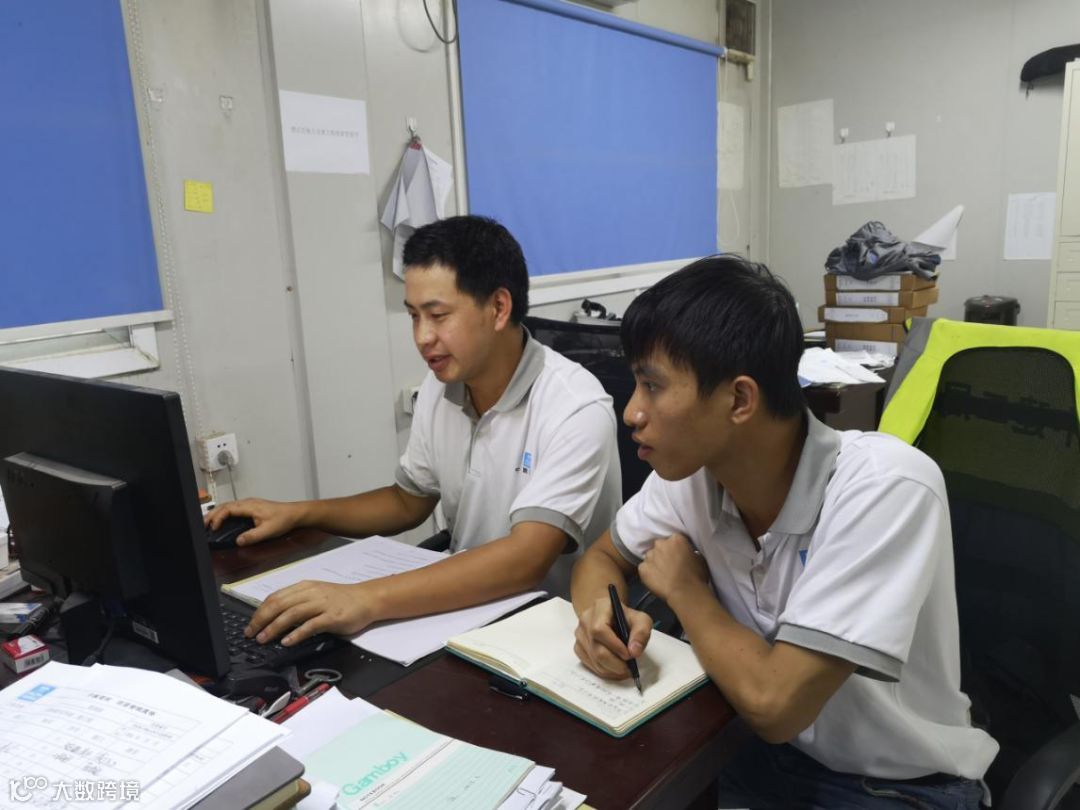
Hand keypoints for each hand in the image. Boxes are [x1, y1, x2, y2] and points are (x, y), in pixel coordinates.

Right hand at [204, 498, 300, 545]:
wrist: (295, 513)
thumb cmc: (283, 519)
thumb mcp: (268, 531)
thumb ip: (252, 536)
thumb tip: (238, 541)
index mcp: (250, 506)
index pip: (228, 509)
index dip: (218, 518)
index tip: (213, 528)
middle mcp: (248, 502)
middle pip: (225, 506)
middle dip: (212, 515)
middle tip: (203, 525)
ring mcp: (249, 504)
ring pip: (228, 506)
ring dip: (217, 513)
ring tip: (208, 523)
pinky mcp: (251, 507)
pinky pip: (233, 508)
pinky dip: (224, 513)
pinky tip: (221, 520)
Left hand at [245, 581, 377, 645]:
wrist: (367, 599)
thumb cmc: (341, 599)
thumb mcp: (316, 595)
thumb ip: (298, 602)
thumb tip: (274, 617)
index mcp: (305, 587)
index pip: (276, 597)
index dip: (260, 611)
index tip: (250, 625)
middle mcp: (311, 593)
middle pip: (280, 604)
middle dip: (262, 620)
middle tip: (251, 634)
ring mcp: (323, 604)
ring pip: (292, 613)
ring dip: (275, 627)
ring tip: (264, 639)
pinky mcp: (333, 617)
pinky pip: (311, 625)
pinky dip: (297, 634)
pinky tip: (287, 642)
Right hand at [573, 595, 651, 680]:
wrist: (613, 618)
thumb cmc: (626, 618)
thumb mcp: (641, 620)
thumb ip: (641, 633)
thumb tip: (634, 651)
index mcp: (600, 608)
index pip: (599, 629)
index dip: (614, 646)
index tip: (629, 655)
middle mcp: (585, 620)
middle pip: (595, 648)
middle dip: (615, 663)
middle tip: (629, 668)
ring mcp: (580, 635)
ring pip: (593, 659)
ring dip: (611, 669)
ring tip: (624, 669)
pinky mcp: (578, 647)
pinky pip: (589, 664)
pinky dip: (604, 671)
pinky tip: (614, 668)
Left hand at [638, 533, 709, 604]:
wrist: (685, 592)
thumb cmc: (696, 576)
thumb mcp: (699, 558)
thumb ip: (689, 552)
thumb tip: (686, 554)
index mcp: (676, 539)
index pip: (673, 540)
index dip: (675, 549)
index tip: (677, 556)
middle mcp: (660, 544)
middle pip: (659, 546)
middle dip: (663, 553)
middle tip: (669, 565)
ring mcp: (650, 556)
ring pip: (650, 556)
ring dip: (655, 562)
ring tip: (662, 574)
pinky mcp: (642, 568)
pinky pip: (643, 568)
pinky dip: (648, 573)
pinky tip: (655, 580)